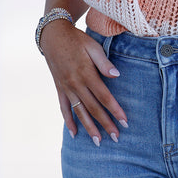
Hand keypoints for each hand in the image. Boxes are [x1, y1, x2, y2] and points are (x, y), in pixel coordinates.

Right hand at [40, 20, 128, 145]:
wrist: (53, 36)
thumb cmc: (77, 40)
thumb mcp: (92, 46)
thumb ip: (104, 63)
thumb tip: (117, 75)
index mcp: (86, 73)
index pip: (104, 96)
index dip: (114, 110)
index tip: (125, 122)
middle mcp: (75, 83)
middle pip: (93, 108)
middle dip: (105, 124)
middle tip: (116, 137)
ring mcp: (66, 87)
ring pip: (79, 111)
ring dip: (89, 127)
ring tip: (98, 142)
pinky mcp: (59, 88)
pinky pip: (64, 108)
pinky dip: (69, 121)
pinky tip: (74, 133)